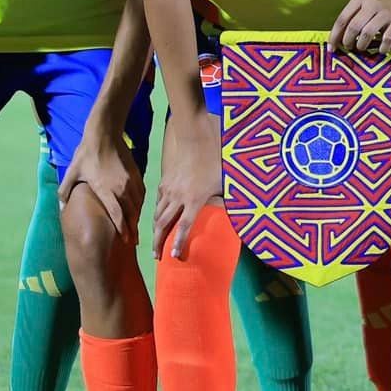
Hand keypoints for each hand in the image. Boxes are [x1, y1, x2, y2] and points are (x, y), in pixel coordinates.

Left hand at [61, 126, 144, 242]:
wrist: (104, 134)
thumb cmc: (86, 154)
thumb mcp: (72, 172)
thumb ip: (65, 191)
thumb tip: (60, 207)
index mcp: (106, 190)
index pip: (118, 215)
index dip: (122, 229)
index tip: (125, 240)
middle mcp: (122, 188)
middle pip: (131, 213)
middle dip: (133, 228)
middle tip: (133, 240)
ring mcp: (131, 181)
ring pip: (138, 204)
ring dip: (137, 217)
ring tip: (135, 227)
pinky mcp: (137, 174)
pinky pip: (142, 194)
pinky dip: (140, 203)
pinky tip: (137, 208)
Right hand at [153, 111, 223, 260]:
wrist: (195, 133)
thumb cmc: (216, 156)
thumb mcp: (227, 179)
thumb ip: (228, 198)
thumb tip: (236, 211)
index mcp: (195, 199)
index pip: (185, 226)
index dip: (178, 243)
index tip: (173, 257)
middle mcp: (178, 197)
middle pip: (163, 224)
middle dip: (159, 242)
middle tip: (157, 256)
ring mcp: (169, 188)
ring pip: (157, 213)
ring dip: (154, 229)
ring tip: (154, 241)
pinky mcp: (165, 179)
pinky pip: (157, 200)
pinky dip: (155, 212)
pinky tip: (156, 216)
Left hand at [329, 0, 390, 55]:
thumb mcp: (365, 0)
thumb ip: (353, 15)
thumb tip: (338, 38)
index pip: (342, 19)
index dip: (335, 36)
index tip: (332, 47)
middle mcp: (372, 4)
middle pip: (353, 27)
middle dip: (348, 41)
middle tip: (349, 47)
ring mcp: (386, 12)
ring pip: (367, 34)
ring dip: (361, 45)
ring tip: (361, 47)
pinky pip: (387, 38)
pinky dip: (382, 47)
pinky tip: (380, 50)